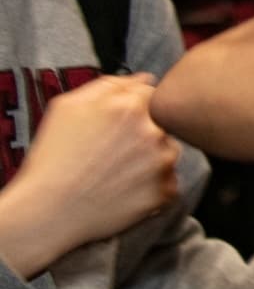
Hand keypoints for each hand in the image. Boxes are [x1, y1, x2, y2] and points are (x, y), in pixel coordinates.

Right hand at [0, 75, 179, 277]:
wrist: (49, 209)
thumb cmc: (53, 157)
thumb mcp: (68, 107)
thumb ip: (109, 85)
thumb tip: (145, 78)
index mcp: (131, 105)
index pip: (153, 95)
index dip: (136, 110)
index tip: (119, 127)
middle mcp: (153, 131)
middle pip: (164, 124)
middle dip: (146, 135)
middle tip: (116, 154)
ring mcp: (162, 162)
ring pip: (169, 153)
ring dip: (153, 160)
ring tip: (119, 173)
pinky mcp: (165, 191)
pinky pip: (169, 184)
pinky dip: (154, 187)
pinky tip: (126, 191)